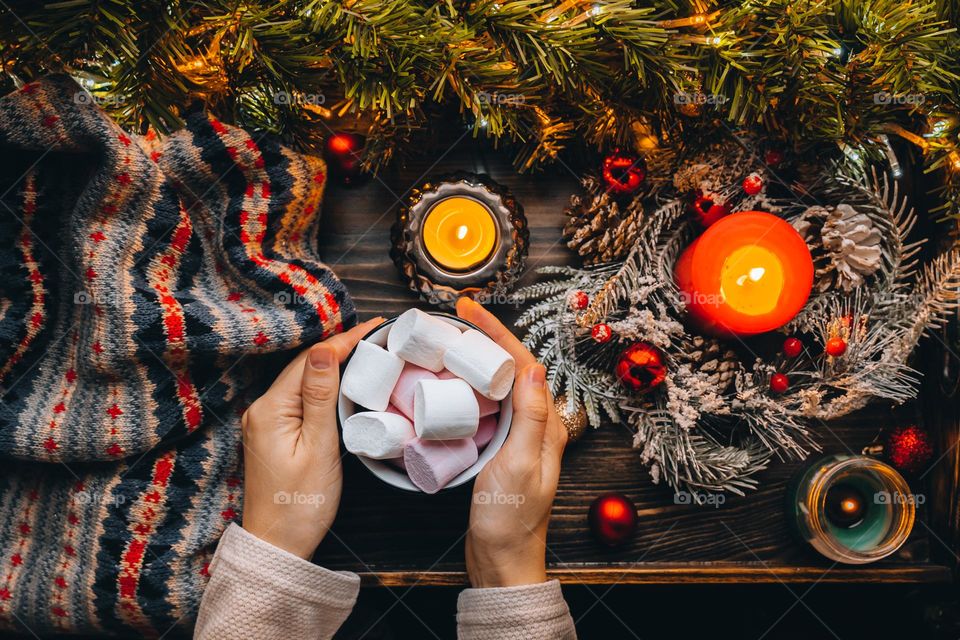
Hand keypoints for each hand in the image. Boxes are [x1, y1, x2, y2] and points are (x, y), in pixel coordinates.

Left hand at [240, 317, 383, 558]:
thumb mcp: (319, 447)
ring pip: (302, 379)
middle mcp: (261, 409)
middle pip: (304, 365)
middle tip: (376, 333)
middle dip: (339, 346)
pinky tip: (341, 379)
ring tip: (364, 348)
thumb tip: (324, 350)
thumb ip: (320, 396)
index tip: (374, 326)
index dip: (343, 340)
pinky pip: (299, 397)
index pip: (311, 360)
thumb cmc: (300, 505)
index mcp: (270, 409)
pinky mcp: (273, 433)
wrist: (278, 547)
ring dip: (331, 362)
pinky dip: (322, 383)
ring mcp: (265, 421)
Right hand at [456, 298, 566, 586]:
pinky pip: (486, 404)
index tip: (469, 311)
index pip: (523, 364)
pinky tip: (453, 380)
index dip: (496, 333)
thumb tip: (535, 367)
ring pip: (498, 383)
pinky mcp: (500, 447)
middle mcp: (536, 426)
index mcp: (545, 424)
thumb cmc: (510, 519)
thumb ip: (531, 417)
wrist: (501, 561)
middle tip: (456, 315)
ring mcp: (518, 437)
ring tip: (452, 337)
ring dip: (477, 356)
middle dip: (486, 336)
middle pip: (511, 367)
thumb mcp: (520, 464)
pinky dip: (469, 384)